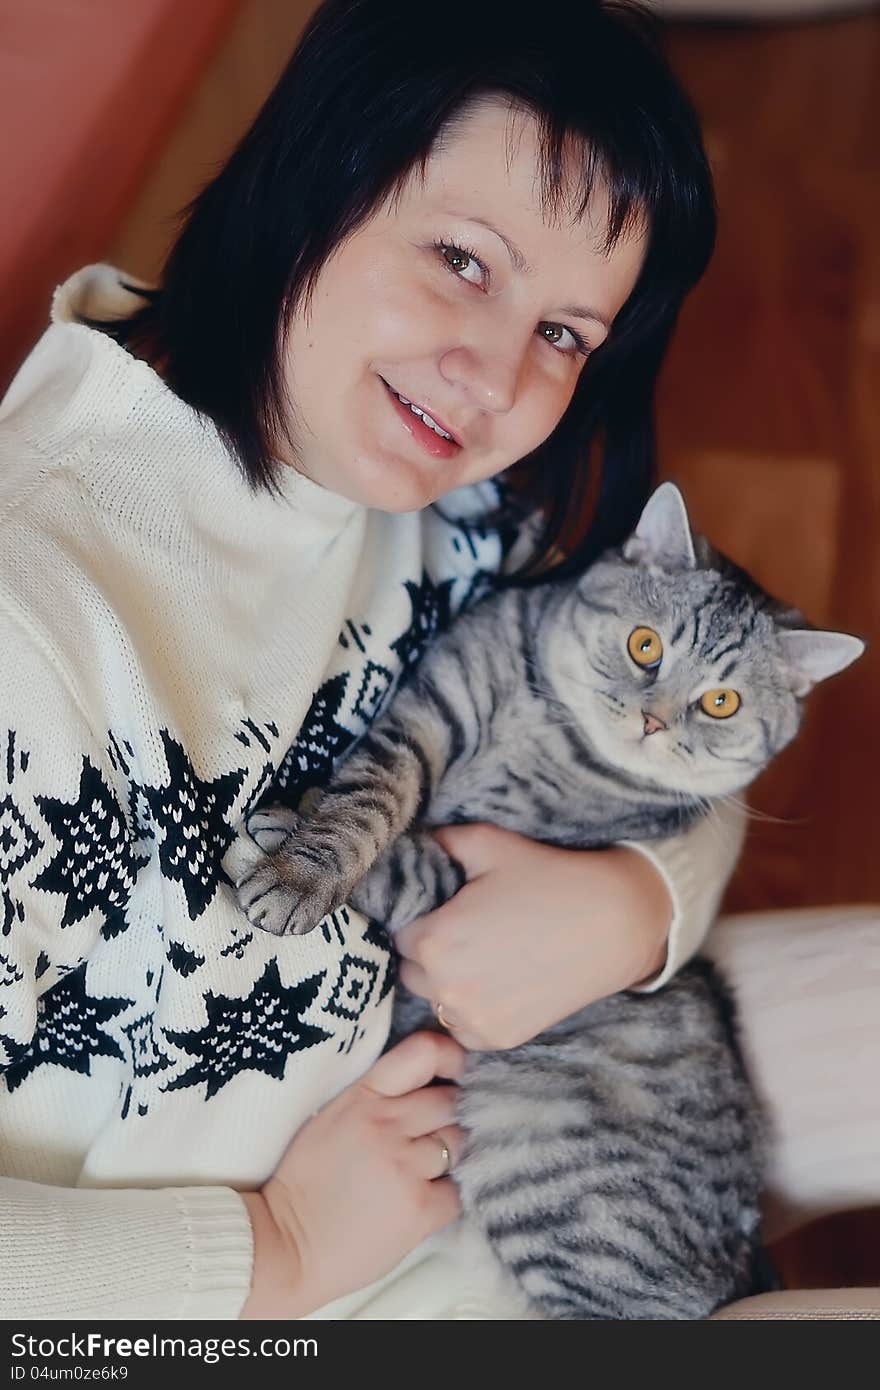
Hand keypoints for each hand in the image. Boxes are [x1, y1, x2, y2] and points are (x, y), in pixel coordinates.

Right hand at [240, 1031, 464, 1317]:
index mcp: (363, 1097)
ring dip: (444, 1158)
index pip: (424, 1052)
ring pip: (458, 1144)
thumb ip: (377, 1096)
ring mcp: (405, 1166)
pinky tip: (414, 1204)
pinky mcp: (419, 1209)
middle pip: (450, 1101)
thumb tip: (428, 1083)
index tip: (453, 1072)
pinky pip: (456, 1192)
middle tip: (423, 1139)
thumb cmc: (306, 1182)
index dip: (450, 1057)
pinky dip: (442, 1199)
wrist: (284, 1247)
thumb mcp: (331, 1118)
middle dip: (444, 1117)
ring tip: (413, 1175)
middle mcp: (387, 1124)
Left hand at [394, 824, 671, 1050]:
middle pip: (412, 970)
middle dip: (430, 951)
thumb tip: (417, 840)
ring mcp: (472, 1018)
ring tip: (485, 955)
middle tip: (467, 931)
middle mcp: (445, 986)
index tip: (447, 911)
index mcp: (434, 939)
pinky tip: (499, 982)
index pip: (401, 933)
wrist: (614, 923)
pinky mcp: (498, 1038)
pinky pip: (463, 1027)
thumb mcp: (490, 844)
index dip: (423, 919)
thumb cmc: (549, 878)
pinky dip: (472, 1009)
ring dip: (447, 982)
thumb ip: (441, 840)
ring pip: (435, 1000)